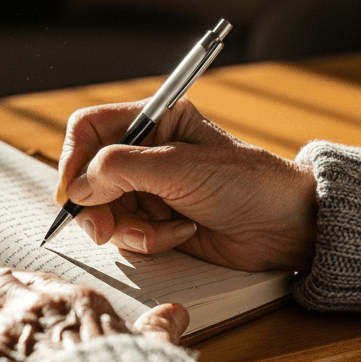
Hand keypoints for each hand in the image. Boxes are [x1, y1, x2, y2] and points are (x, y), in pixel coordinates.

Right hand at [58, 99, 317, 270]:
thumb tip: (79, 187)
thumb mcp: (181, 168)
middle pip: (89, 175)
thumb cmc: (248, 184)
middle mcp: (146, 152)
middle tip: (105, 230)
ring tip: (163, 231)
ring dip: (128, 228)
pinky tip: (182, 234)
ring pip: (104, 209)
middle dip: (97, 205)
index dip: (74, 158)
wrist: (287, 227)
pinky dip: (148, 241)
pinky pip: (127, 234)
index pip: (89, 129)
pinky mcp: (157, 221)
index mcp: (153, 120)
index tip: (73, 192)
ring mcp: (150, 188)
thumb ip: (123, 169)